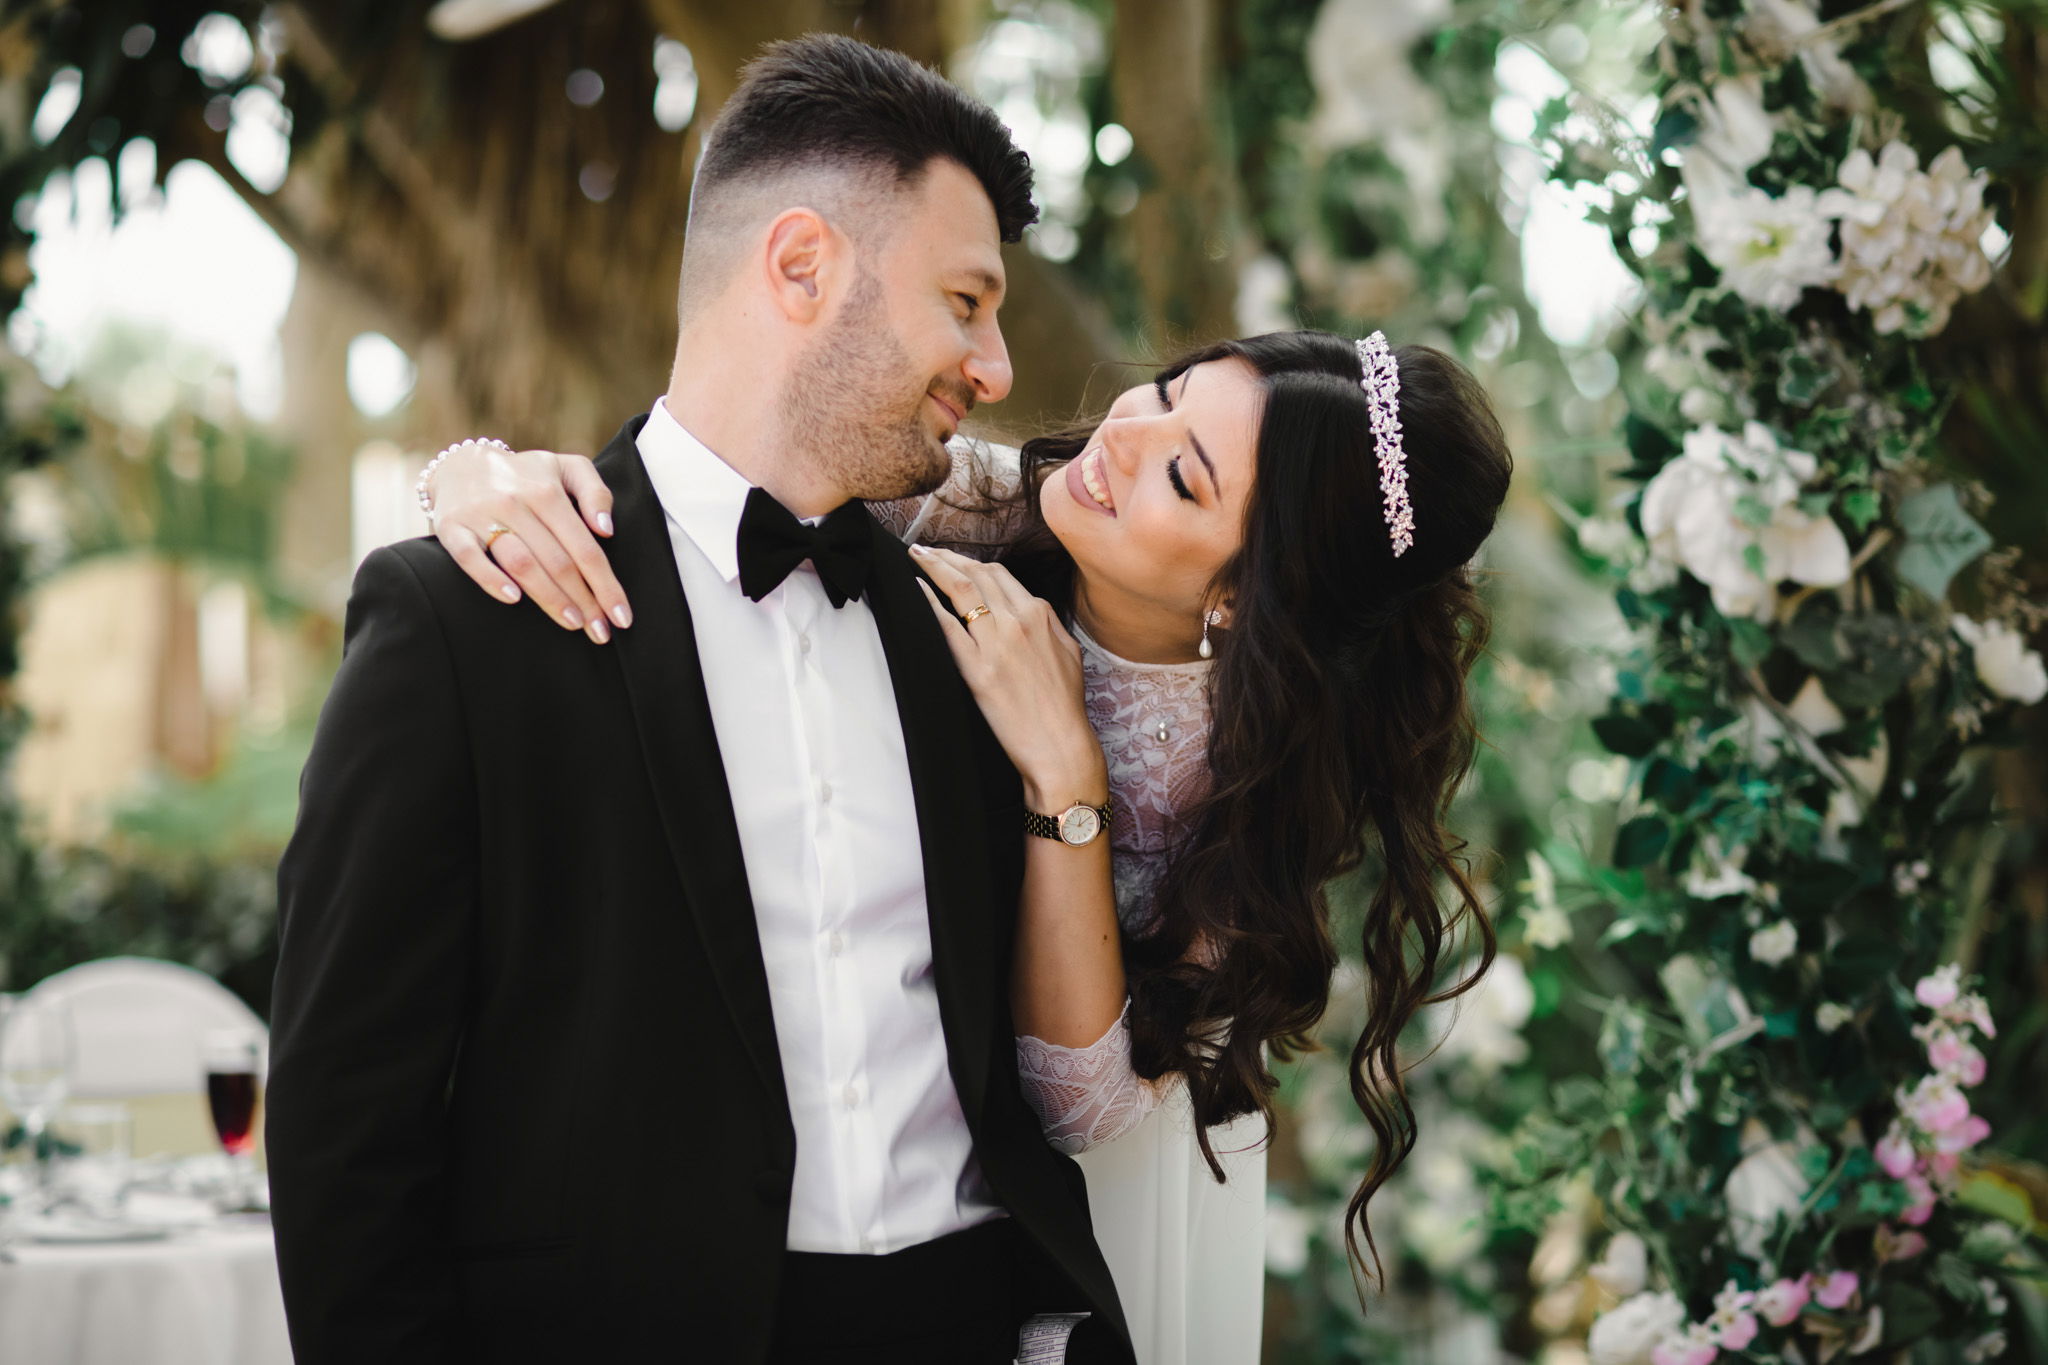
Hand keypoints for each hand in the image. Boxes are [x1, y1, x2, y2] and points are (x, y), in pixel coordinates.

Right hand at [429, 443, 631, 643]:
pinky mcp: (452, 528)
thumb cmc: (526, 474)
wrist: (461, 463)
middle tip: (600, 632)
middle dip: (584, 601)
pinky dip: (491, 579)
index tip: (621, 616)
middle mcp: (516, 503)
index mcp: (548, 492)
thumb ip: (595, 492)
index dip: (606, 585)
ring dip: (549, 597)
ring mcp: (482, 515)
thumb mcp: (567, 468)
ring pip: (521, 562)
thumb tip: (606, 529)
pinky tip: (513, 599)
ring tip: (572, 623)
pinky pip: (470, 558)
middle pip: (557, 561)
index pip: (585, 547)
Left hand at [912, 546, 1105, 807]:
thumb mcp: (1068, 651)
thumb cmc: (1064, 706)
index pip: (999, 574)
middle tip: (925, 549)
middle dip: (947, 556)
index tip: (954, 558)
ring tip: (916, 556)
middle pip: (976, 573)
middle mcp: (1017, 621)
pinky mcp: (977, 669)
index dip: (972, 561)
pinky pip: (947, 626)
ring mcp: (996, 644)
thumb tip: (1028, 607)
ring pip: (960, 589)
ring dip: (934, 566)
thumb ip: (1047, 623)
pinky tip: (917, 588)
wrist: (1060, 745)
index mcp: (1040, 615)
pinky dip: (929, 602)